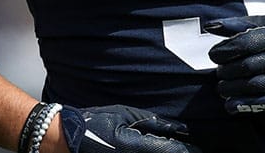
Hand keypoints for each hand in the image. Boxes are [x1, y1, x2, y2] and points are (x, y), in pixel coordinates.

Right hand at [58, 104, 200, 152]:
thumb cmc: (92, 124)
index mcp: (135, 146)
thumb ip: (151, 121)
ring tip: (176, 149)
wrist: (65, 140)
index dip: (189, 149)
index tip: (199, 148)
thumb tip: (176, 127)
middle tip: (194, 150)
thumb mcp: (123, 114)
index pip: (173, 151)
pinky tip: (158, 151)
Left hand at [205, 16, 264, 117]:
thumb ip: (238, 25)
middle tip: (218, 73)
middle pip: (250, 66)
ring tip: (222, 87)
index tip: (213, 56)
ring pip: (257, 85)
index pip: (247, 43)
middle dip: (228, 71)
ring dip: (233, 89)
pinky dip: (246, 104)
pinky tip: (230, 105)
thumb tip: (210, 26)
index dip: (226, 50)